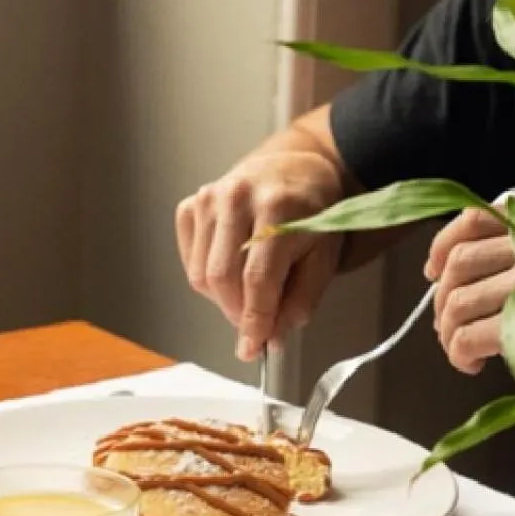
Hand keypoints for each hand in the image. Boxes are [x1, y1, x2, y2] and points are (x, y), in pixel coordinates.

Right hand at [175, 149, 344, 360]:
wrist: (295, 168)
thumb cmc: (312, 211)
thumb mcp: (324, 255)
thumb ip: (300, 299)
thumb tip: (273, 335)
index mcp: (278, 208)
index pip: (257, 279)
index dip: (253, 320)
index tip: (252, 347)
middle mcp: (239, 198)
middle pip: (223, 278)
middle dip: (237, 313)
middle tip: (254, 326)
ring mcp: (210, 198)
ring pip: (201, 274)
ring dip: (222, 298)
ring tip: (248, 293)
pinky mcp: (193, 205)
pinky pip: (190, 259)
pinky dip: (207, 277)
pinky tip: (230, 270)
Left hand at [425, 207, 514, 407]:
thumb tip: (446, 276)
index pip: (474, 219)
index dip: (442, 246)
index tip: (432, 274)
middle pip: (458, 265)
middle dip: (443, 302)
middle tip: (450, 329)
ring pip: (457, 304)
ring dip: (449, 334)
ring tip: (464, 352)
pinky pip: (467, 337)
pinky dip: (459, 356)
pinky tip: (474, 366)